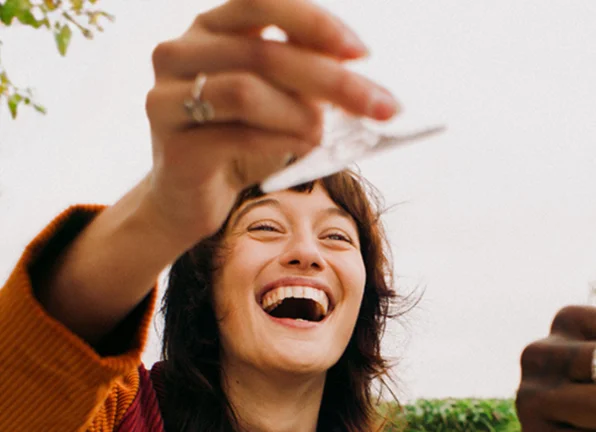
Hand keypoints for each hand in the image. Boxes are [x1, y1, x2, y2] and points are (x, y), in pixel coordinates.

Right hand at [142, 0, 399, 242]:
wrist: (193, 199)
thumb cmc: (241, 143)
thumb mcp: (279, 100)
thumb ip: (305, 77)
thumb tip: (360, 74)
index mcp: (212, 28)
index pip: (261, 0)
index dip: (314, 22)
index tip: (360, 52)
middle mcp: (180, 52)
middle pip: (263, 52)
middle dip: (332, 80)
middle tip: (380, 106)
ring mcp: (168, 97)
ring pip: (245, 90)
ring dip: (302, 114)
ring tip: (328, 136)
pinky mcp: (174, 145)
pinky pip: (236, 136)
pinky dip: (282, 142)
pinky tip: (307, 151)